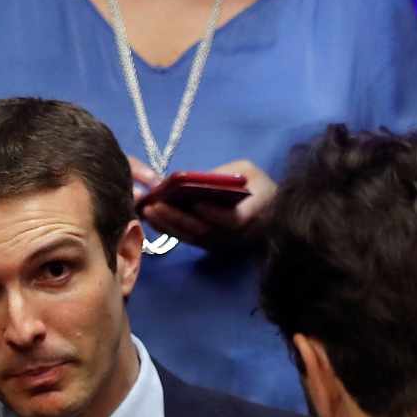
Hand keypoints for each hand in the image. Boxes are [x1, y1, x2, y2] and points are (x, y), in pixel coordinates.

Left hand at [137, 159, 277, 250]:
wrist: (268, 210)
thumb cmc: (258, 185)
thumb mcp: (247, 170)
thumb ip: (225, 175)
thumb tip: (194, 181)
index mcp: (254, 214)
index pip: (233, 220)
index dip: (214, 213)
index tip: (196, 202)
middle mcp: (238, 235)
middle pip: (205, 232)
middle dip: (178, 218)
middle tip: (156, 204)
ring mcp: (224, 243)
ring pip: (193, 238)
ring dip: (168, 225)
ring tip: (148, 209)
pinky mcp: (211, 246)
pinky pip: (188, 240)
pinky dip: (169, 229)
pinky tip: (152, 218)